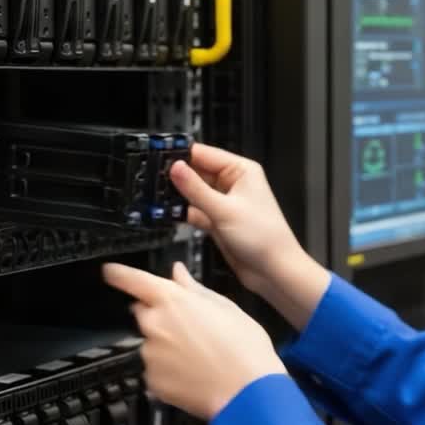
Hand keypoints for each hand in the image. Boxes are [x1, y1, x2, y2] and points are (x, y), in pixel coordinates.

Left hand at [103, 261, 286, 420]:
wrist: (247, 394)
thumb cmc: (244, 350)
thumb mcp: (225, 307)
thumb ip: (194, 288)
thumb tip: (178, 273)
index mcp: (171, 300)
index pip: (132, 279)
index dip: (118, 273)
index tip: (110, 271)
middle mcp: (154, 324)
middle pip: (144, 312)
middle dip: (160, 316)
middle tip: (190, 327)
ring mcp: (150, 354)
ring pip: (151, 342)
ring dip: (166, 345)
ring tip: (197, 354)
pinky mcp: (151, 379)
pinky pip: (154, 368)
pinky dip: (168, 368)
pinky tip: (192, 371)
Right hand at [170, 144, 303, 293]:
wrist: (273, 271)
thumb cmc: (265, 237)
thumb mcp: (224, 210)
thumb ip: (196, 189)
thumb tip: (176, 168)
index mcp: (241, 171)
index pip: (204, 154)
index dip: (181, 155)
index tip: (158, 157)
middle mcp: (232, 184)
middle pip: (196, 172)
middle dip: (176, 177)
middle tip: (151, 179)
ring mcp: (224, 203)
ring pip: (193, 192)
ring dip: (177, 196)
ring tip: (156, 196)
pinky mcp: (218, 220)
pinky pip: (194, 211)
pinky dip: (182, 212)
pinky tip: (168, 213)